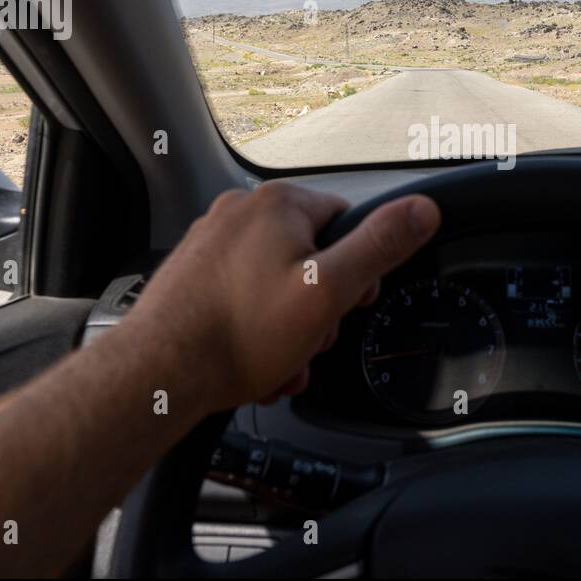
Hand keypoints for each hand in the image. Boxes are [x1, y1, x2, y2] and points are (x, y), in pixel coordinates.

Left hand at [128, 183, 440, 412]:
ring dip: (288, 330)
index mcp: (278, 204)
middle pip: (311, 259)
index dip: (358, 272)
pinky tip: (252, 363)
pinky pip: (244, 299)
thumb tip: (422, 209)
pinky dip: (255, 331)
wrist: (158, 375)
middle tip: (307, 341)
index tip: (347, 305)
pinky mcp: (193, 275)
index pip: (347, 224)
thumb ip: (380, 246)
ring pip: (277, 286)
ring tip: (276, 362)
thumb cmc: (239, 334)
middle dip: (318, 310)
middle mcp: (239, 214)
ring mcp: (211, 244)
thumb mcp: (329, 290)